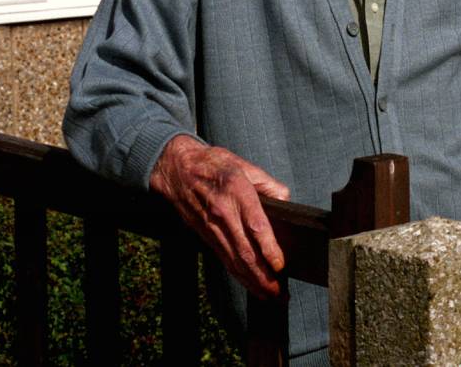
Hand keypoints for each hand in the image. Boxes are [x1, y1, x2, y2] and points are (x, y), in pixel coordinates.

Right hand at [149, 134, 290, 297]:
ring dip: (252, 282)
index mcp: (237, 193)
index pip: (255, 225)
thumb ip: (268, 183)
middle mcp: (224, 214)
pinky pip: (224, 259)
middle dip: (263, 276)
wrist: (176, 169)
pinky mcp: (205, 236)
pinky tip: (250, 284)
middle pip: (245, 251)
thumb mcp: (245, 165)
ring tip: (270, 296)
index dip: (268, 248)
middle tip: (280, 293)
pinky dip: (238, 275)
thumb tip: (284, 199)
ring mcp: (212, 228)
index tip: (280, 265)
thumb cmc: (213, 164)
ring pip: (234, 260)